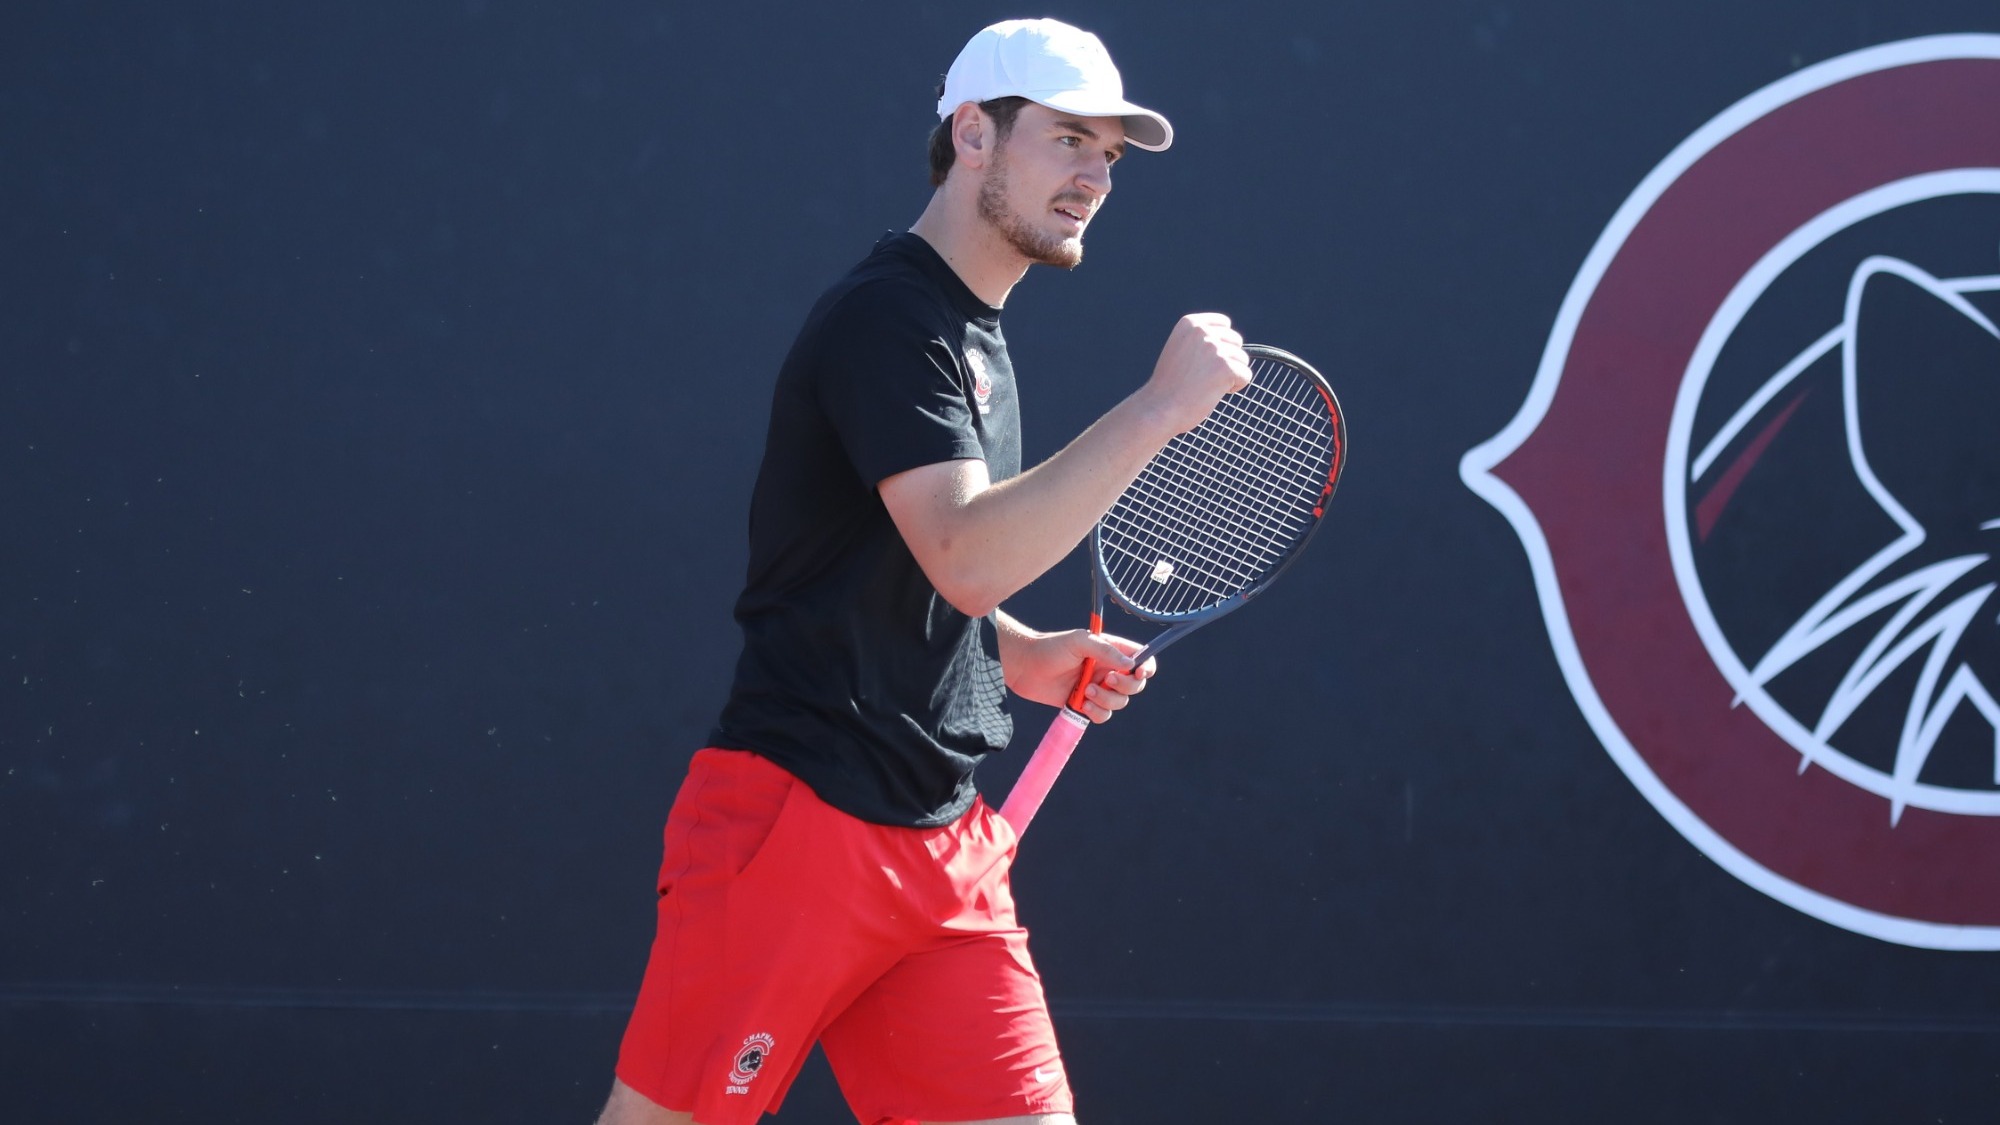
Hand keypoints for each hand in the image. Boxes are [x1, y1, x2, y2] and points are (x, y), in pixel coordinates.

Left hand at [1001, 628, 1156, 722]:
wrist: (1024, 666)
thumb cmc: (1051, 647)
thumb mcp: (1080, 641)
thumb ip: (1106, 651)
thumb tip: (1131, 665)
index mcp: (1110, 651)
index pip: (1140, 659)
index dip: (1146, 668)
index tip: (1138, 673)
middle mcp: (1107, 670)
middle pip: (1134, 685)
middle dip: (1125, 686)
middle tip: (1107, 680)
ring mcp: (1097, 688)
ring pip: (1119, 703)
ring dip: (1107, 700)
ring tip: (1086, 691)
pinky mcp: (1084, 705)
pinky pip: (1103, 715)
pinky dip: (1098, 713)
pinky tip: (1083, 705)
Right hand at [1138, 313, 1253, 434]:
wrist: (1160, 408)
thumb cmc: (1170, 385)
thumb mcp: (1180, 350)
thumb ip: (1201, 340)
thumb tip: (1233, 344)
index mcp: (1190, 323)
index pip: (1224, 324)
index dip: (1221, 344)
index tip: (1204, 361)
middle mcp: (1203, 331)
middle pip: (1235, 342)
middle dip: (1227, 359)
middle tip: (1202, 376)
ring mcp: (1215, 349)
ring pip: (1242, 359)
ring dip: (1230, 375)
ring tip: (1206, 384)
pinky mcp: (1226, 367)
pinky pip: (1245, 375)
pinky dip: (1235, 387)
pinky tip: (1213, 392)